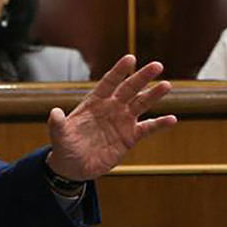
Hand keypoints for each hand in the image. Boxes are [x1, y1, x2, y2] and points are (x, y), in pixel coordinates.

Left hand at [45, 54, 175, 180]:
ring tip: (166, 85)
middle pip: (129, 89)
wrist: (74, 167)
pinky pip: (147, 128)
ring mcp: (122, 121)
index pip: (109, 82)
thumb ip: (58, 124)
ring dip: (153, 95)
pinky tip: (172, 119)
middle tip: (157, 65)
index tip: (130, 58)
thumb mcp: (60, 136)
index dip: (119, 71)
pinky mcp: (130, 137)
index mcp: (94, 102)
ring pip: (141, 104)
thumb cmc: (65, 147)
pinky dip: (159, 124)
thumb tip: (54, 112)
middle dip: (142, 77)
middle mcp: (111, 108)